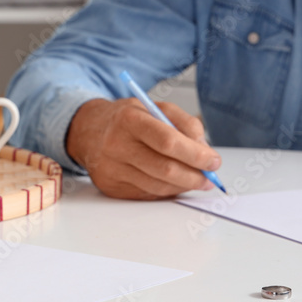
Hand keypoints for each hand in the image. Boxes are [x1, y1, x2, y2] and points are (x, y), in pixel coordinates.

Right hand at [66, 98, 222, 198]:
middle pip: (165, 169)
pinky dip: (166, 190)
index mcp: (129, 120)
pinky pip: (147, 194)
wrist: (88, 132)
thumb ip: (185, 124)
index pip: (168, 142)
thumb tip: (204, 151)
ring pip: (158, 186)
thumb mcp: (156, 108)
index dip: (195, 155)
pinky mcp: (111, 188)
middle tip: (209, 177)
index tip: (213, 161)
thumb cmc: (127, 119)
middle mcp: (116, 145)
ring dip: (183, 186)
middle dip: (194, 176)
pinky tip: (173, 182)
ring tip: (196, 180)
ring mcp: (112, 170)